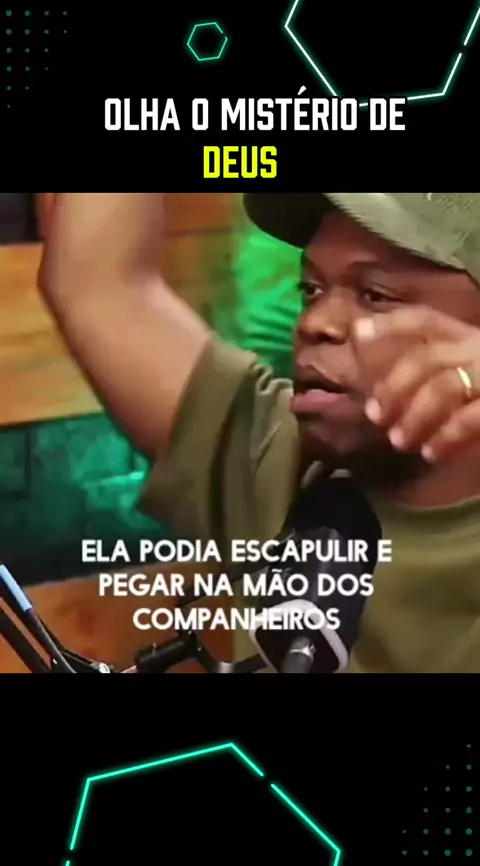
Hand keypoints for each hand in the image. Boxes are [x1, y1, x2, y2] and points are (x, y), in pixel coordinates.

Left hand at [353, 306, 479, 462]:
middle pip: (427, 357)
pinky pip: (470, 416)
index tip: (357, 332)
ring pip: (443, 387)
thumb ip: (442, 374)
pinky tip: (432, 452)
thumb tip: (389, 396)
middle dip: (394, 386)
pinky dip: (446, 436)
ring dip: (414, 416)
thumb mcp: (474, 371)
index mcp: (472, 337)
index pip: (426, 320)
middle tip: (375, 415)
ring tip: (400, 442)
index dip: (390, 323)